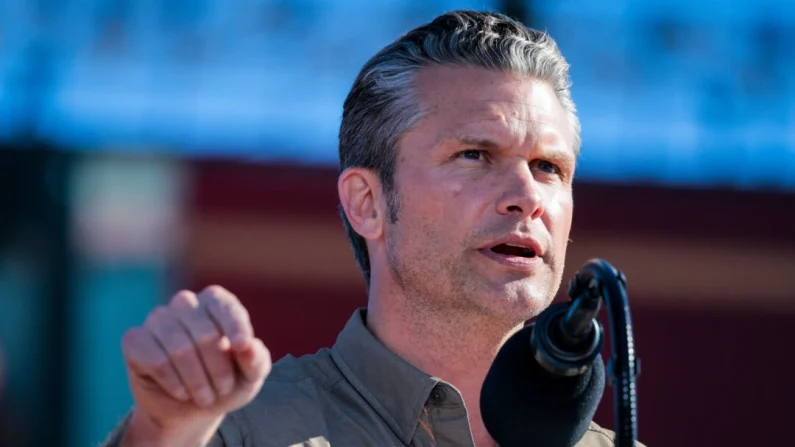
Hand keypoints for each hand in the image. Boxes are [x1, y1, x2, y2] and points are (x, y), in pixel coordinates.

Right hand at [120, 286, 270, 444]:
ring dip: (196, 380)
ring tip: (204, 397)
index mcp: (215, 302)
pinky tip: (181, 392)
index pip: (224, 304)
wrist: (189, 410)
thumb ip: (256, 359)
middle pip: (204, 332)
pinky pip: (154, 359)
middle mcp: (185, 303)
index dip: (234, 324)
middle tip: (222, 391)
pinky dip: (172, 381)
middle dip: (218, 369)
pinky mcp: (134, 340)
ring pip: (179, 347)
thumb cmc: (225, 384)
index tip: (241, 346)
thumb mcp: (249, 377)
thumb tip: (248, 345)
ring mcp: (157, 319)